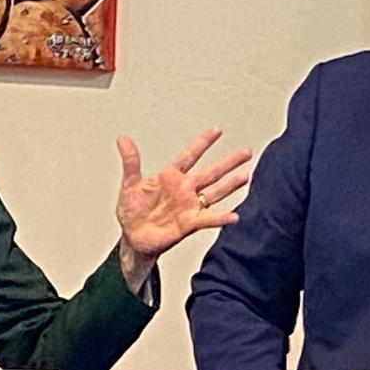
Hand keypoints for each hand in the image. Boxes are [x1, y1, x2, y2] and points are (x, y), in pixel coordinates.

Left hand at [115, 128, 250, 291]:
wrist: (133, 238)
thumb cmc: (132, 212)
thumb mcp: (129, 185)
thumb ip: (130, 162)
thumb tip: (123, 139)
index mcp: (170, 177)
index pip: (189, 156)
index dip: (202, 144)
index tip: (217, 131)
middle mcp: (184, 190)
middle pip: (210, 172)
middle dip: (228, 162)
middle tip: (246, 152)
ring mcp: (189, 206)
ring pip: (214, 193)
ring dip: (230, 185)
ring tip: (245, 176)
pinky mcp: (189, 224)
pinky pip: (208, 219)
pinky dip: (221, 218)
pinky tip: (234, 216)